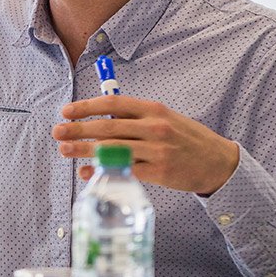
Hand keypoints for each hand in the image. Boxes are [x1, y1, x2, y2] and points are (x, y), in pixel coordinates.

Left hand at [52, 95, 239, 194]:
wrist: (218, 162)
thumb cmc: (185, 137)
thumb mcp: (164, 118)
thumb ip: (134, 117)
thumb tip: (98, 118)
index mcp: (153, 109)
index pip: (113, 104)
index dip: (86, 107)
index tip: (66, 111)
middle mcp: (154, 128)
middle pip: (108, 127)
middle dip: (78, 129)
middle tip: (57, 131)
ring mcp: (157, 151)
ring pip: (112, 150)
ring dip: (84, 149)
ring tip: (64, 149)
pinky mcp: (159, 172)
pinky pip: (123, 171)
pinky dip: (101, 171)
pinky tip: (86, 172)